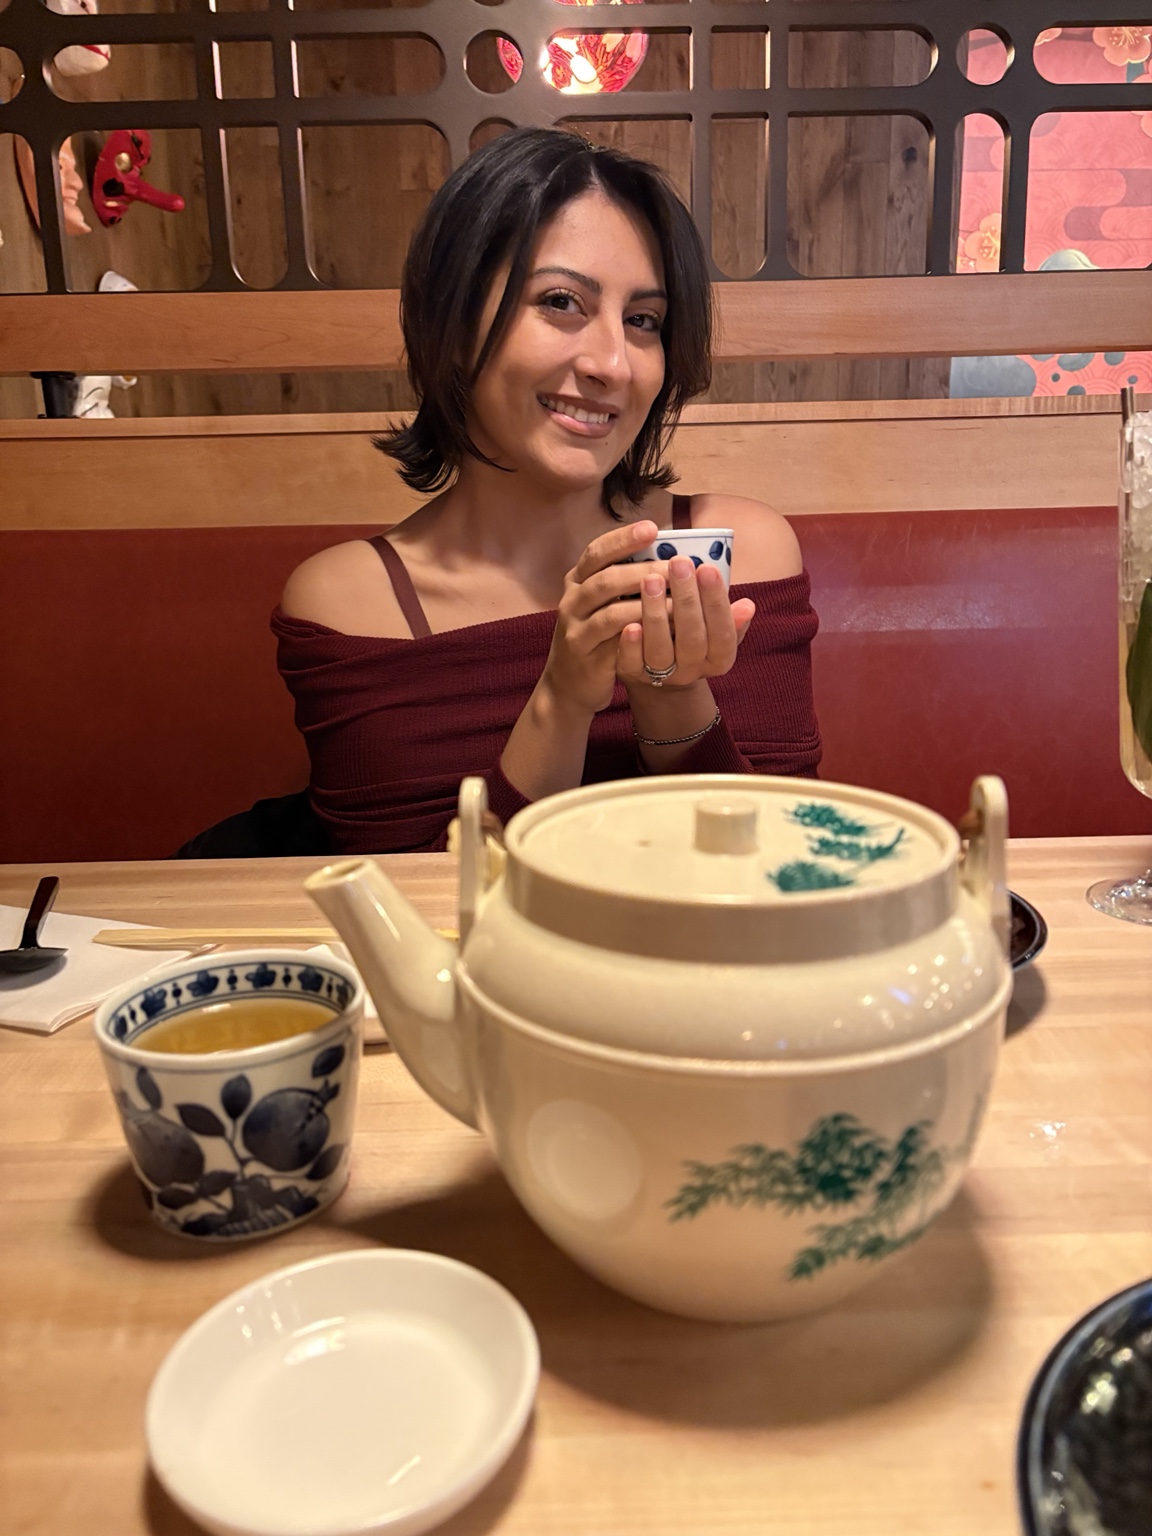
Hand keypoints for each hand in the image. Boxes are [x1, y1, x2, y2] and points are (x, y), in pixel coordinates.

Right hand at [539, 520, 667, 715]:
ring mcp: (575, 630)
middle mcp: (572, 601)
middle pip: (606, 579)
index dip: (623, 539)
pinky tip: (662, 630)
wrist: (568, 684)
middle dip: (644, 570)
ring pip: (611, 611)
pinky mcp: (585, 657)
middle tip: (678, 566)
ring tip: (680, 600)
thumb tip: (669, 555)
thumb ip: (624, 581)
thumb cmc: (596, 635)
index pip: (597, 552)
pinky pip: (614, 643)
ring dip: (648, 604)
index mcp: (578, 580)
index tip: (653, 527)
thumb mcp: (602, 603)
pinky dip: (639, 634)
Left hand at [617, 556, 755, 694]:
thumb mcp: (715, 624)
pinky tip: (630, 624)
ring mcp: (662, 675)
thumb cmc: (692, 631)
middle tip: (679, 563)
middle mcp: (693, 670)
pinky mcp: (634, 674)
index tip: (708, 568)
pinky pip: (633, 664)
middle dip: (686, 600)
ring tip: (651, 580)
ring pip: (661, 650)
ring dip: (656, 615)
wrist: (659, 667)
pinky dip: (632, 645)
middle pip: (692, 639)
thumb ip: (729, 615)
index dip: (716, 602)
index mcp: (719, 658)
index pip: (723, 633)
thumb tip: (747, 606)